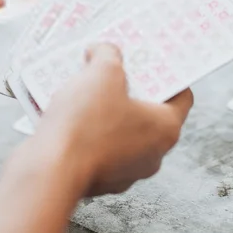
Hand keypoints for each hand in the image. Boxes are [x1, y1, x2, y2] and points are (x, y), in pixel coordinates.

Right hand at [40, 44, 193, 196]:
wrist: (51, 170)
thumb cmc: (85, 125)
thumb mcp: (101, 72)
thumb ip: (108, 55)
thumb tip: (104, 51)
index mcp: (166, 129)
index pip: (181, 97)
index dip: (166, 75)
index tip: (150, 63)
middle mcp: (152, 155)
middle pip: (148, 114)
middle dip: (129, 90)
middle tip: (113, 71)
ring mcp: (126, 172)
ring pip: (121, 133)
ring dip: (106, 112)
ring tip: (84, 90)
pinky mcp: (99, 181)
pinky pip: (98, 150)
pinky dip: (87, 134)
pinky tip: (69, 116)